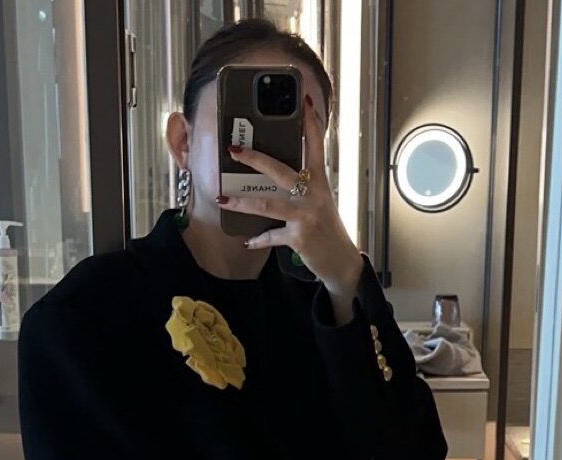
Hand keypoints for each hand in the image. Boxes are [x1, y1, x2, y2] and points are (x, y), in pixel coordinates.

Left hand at [216, 94, 364, 303]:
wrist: (340, 259)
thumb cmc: (326, 227)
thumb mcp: (319, 199)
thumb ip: (303, 182)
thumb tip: (276, 169)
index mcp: (319, 180)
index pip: (315, 144)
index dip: (310, 121)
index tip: (302, 98)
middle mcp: (313, 194)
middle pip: (280, 170)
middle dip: (255, 158)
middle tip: (233, 149)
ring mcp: (305, 216)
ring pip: (267, 205)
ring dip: (242, 202)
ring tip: (221, 198)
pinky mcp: (299, 237)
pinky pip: (271, 236)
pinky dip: (258, 239)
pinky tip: (246, 240)